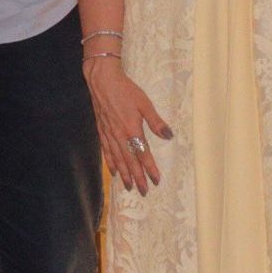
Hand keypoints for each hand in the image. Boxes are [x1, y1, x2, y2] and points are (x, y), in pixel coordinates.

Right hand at [84, 57, 169, 194]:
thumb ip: (156, 122)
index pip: (143, 154)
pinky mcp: (102, 130)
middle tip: (143, 191)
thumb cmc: (126, 90)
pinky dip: (111, 163)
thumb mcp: (145, 103)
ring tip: (129, 187)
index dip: (150, 168)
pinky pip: (107, 151)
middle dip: (137, 177)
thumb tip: (169, 136)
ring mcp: (109, 134)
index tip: (156, 180)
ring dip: (125, 174)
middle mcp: (120, 135)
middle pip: (130, 161)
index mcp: (132, 129)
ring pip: (118, 159)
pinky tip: (114, 171)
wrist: (102, 81)